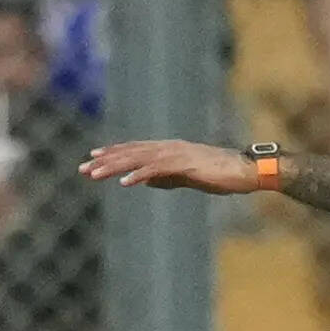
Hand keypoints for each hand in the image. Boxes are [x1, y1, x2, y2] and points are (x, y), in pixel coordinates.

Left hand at [79, 140, 257, 193]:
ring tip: (95, 175)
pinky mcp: (186, 164)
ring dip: (115, 167)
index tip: (92, 159)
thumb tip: (146, 181)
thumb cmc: (223, 175)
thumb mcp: (190, 178)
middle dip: (106, 160)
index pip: (136, 149)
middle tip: (82, 168)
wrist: (247, 170)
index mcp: (172, 149)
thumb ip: (168, 178)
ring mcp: (178, 154)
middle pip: (132, 152)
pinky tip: (125, 183)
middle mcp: (171, 147)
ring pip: (139, 158)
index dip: (114, 153)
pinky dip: (140, 174)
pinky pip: (158, 170)